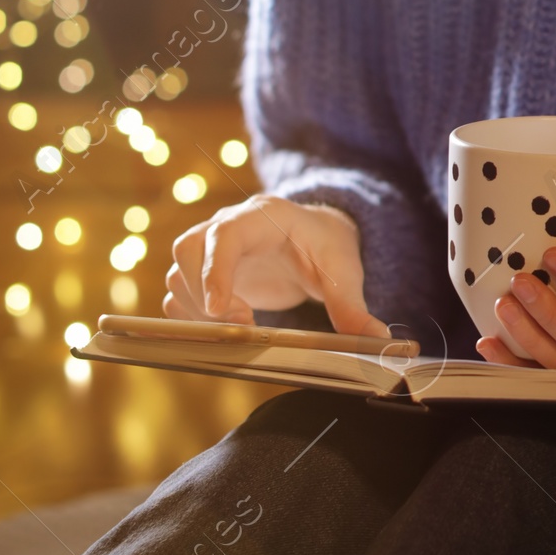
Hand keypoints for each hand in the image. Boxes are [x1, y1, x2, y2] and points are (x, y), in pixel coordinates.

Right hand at [164, 195, 388, 337]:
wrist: (317, 240)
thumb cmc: (328, 249)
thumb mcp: (344, 274)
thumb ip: (353, 306)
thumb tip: (377, 338)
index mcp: (262, 216)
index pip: (225, 234)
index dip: (216, 270)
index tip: (220, 309)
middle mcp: (227, 225)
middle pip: (188, 250)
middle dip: (205, 293)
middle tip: (242, 322)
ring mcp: (211, 248)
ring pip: (178, 273)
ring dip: (196, 308)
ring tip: (239, 326)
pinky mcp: (205, 273)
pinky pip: (178, 292)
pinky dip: (189, 315)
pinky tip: (223, 328)